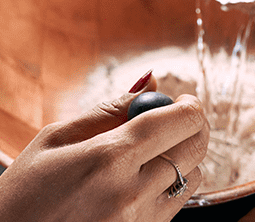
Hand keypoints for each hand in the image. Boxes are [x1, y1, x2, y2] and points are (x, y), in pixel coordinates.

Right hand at [0, 76, 208, 221]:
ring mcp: (139, 221)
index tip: (180, 100)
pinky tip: (141, 182)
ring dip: (182, 157)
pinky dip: (170, 186)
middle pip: (197, 145)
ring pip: (194, 175)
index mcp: (109, 158)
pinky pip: (178, 204)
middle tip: (172, 120)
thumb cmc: (23, 195)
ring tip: (150, 155)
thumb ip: (110, 109)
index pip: (181, 119)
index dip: (188, 104)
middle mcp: (131, 192)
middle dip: (192, 125)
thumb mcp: (54, 140)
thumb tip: (152, 82)